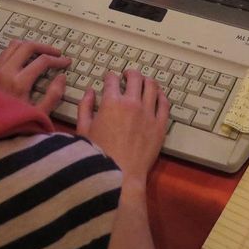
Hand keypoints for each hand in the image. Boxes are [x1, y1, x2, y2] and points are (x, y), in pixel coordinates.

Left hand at [0, 40, 68, 114]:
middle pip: (28, 47)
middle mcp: (6, 71)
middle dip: (46, 48)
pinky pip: (6, 51)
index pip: (42, 61)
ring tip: (41, 52)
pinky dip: (18, 50)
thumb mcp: (39, 115)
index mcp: (19, 82)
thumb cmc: (14, 122)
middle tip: (56, 53)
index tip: (66, 62)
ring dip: (30, 46)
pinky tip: (25, 57)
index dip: (57, 60)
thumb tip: (61, 78)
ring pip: (15, 45)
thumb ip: (53, 96)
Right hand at [76, 69, 169, 183]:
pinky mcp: (160, 126)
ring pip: (152, 87)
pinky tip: (158, 95)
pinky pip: (165, 104)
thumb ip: (85, 107)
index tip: (109, 78)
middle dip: (130, 73)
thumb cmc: (98, 155)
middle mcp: (132, 104)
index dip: (110, 76)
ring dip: (147, 80)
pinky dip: (161, 95)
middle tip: (128, 74)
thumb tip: (89, 92)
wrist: (119, 175)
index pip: (112, 80)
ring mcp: (149, 114)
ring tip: (144, 81)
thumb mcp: (83, 129)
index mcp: (112, 102)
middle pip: (135, 78)